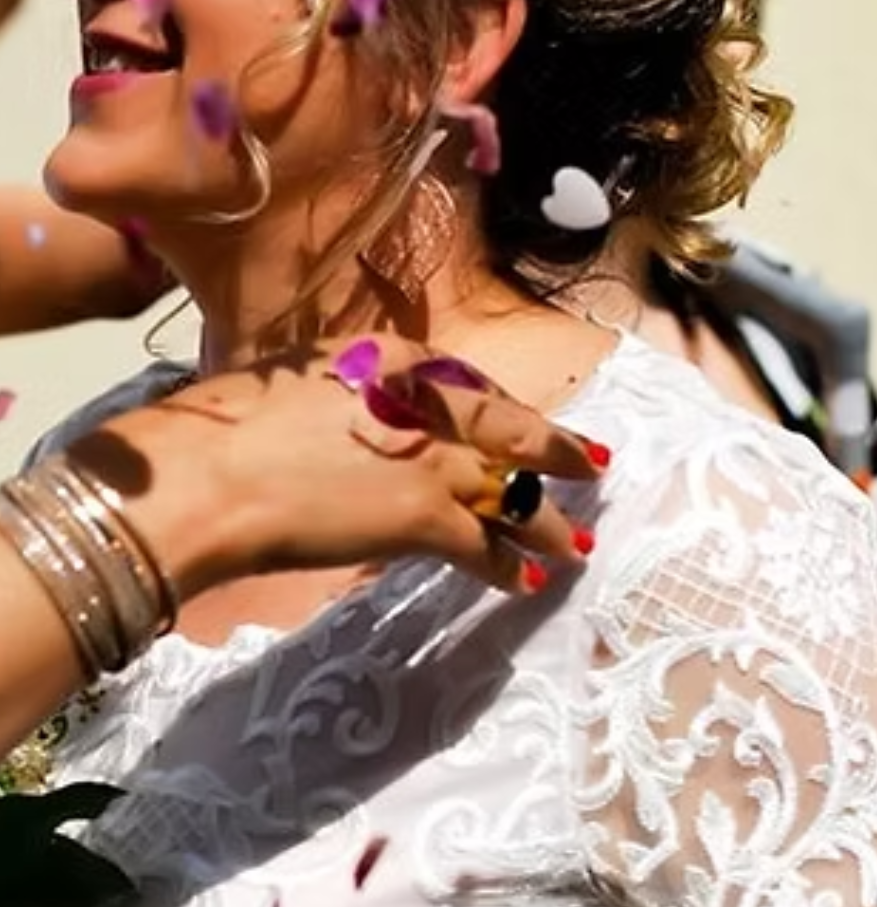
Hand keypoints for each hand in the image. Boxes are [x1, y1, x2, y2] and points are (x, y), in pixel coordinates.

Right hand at [70, 334, 604, 596]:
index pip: (473, 386)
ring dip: (546, 524)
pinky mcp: (425, 518)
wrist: (216, 473)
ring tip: (577, 546)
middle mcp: (432, 404)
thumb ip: (353, 394)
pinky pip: (482, 547)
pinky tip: (523, 582)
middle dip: (559, 452)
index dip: (506, 411)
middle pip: (513, 431)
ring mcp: (435, 460)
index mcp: (400, 359)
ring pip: (511, 493)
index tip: (524, 425)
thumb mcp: (303, 379)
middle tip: (595, 467)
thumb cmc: (237, 421)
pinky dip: (504, 567)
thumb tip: (363, 414)